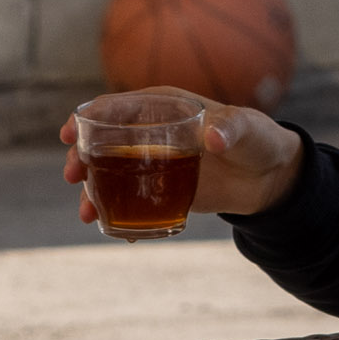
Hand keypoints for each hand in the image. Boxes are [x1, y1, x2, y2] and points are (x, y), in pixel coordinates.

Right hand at [55, 100, 306, 221]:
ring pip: (110, 174)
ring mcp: (152, 162)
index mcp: (161, 106)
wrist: (269, 176)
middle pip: (101, 142)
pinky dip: (121, 216)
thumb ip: (232, 129)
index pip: (113, 107)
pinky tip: (118, 233)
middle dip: (80, 158)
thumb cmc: (257, 139)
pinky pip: (132, 201)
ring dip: (92, 192)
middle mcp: (149, 132)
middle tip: (72, 177)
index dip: (86, 118)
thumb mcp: (248, 129)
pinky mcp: (161, 189)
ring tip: (87, 214)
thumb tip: (213, 138)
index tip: (69, 135)